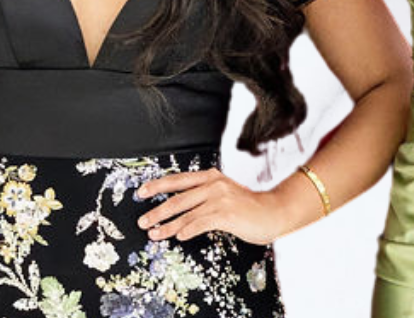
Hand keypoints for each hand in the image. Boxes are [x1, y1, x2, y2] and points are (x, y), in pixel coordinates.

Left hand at [136, 168, 286, 244]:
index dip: (158, 185)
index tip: (141, 192)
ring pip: (186, 213)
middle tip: (142, 221)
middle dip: (157, 211)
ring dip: (167, 226)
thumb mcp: (223, 194)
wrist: (272, 212)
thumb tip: (177, 211)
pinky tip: (179, 237)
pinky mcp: (227, 213)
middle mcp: (214, 184)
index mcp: (211, 177)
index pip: (179, 179)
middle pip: (178, 197)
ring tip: (154, 234)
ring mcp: (220, 198)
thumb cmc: (246, 207)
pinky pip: (201, 223)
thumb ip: (203, 197)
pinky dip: (187, 230)